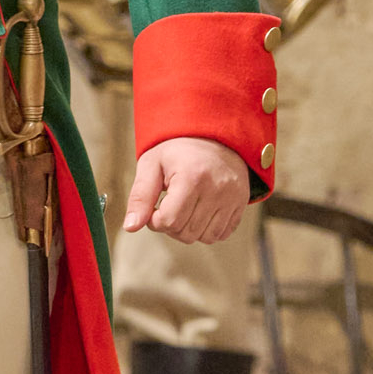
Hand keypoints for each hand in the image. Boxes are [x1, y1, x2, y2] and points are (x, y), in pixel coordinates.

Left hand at [125, 137, 249, 245]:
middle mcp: (216, 189)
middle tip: (168, 204)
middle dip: (170, 225)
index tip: (154, 207)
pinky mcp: (242, 203)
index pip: (169, 221)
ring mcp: (233, 198)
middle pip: (186, 232)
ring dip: (189, 229)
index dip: (154, 220)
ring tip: (184, 207)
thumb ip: (140, 196)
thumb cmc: (177, 150)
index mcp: (192, 177)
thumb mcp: (151, 164)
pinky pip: (221, 234)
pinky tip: (200, 211)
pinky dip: (207, 229)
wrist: (213, 135)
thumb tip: (130, 227)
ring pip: (205, 238)